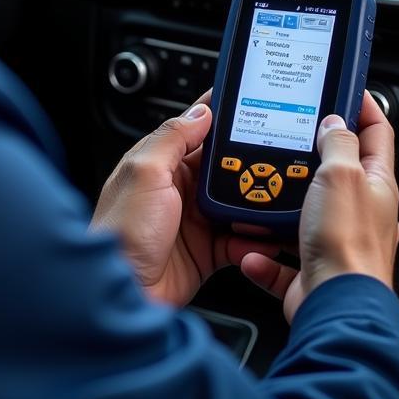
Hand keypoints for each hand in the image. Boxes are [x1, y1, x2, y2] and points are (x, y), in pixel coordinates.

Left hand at [91, 90, 279, 306]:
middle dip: (250, 164)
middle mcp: (179, 189)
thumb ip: (172, 139)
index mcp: (160, 163)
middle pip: (224, 167)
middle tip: (277, 158)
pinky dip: (254, 239)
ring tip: (275, 200)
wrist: (124, 294)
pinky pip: (240, 240)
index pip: (196, 130)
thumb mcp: (144, 174)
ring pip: (237, 203)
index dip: (222, 117)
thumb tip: (201, 112)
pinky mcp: (207, 251)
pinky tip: (263, 238)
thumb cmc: (120, 234)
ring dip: (256, 203)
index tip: (252, 104)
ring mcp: (194, 221)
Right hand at [232, 92, 398, 322]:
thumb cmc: (347, 245)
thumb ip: (338, 144)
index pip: (376, 132)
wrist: (335, 306)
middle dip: (311, 153)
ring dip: (280, 205)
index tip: (345, 86)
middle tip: (289, 134)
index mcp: (375, 184)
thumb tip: (336, 121)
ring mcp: (336, 241)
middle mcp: (360, 212)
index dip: (363, 105)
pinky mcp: (312, 269)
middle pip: (338, 171)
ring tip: (260, 191)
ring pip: (304, 212)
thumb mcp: (341, 174)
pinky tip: (253, 251)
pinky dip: (263, 255)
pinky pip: (281, 258)